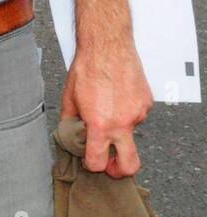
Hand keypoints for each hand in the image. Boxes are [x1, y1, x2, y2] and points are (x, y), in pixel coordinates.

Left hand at [59, 38, 153, 177]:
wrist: (107, 45)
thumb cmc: (87, 67)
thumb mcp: (69, 97)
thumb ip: (70, 121)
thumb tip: (69, 135)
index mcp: (100, 124)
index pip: (98, 162)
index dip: (92, 165)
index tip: (91, 161)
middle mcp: (122, 123)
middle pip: (130, 165)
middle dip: (120, 171)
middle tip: (110, 165)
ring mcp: (138, 114)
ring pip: (131, 134)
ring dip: (120, 130)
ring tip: (108, 108)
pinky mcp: (147, 103)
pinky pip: (137, 116)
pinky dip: (127, 112)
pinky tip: (117, 96)